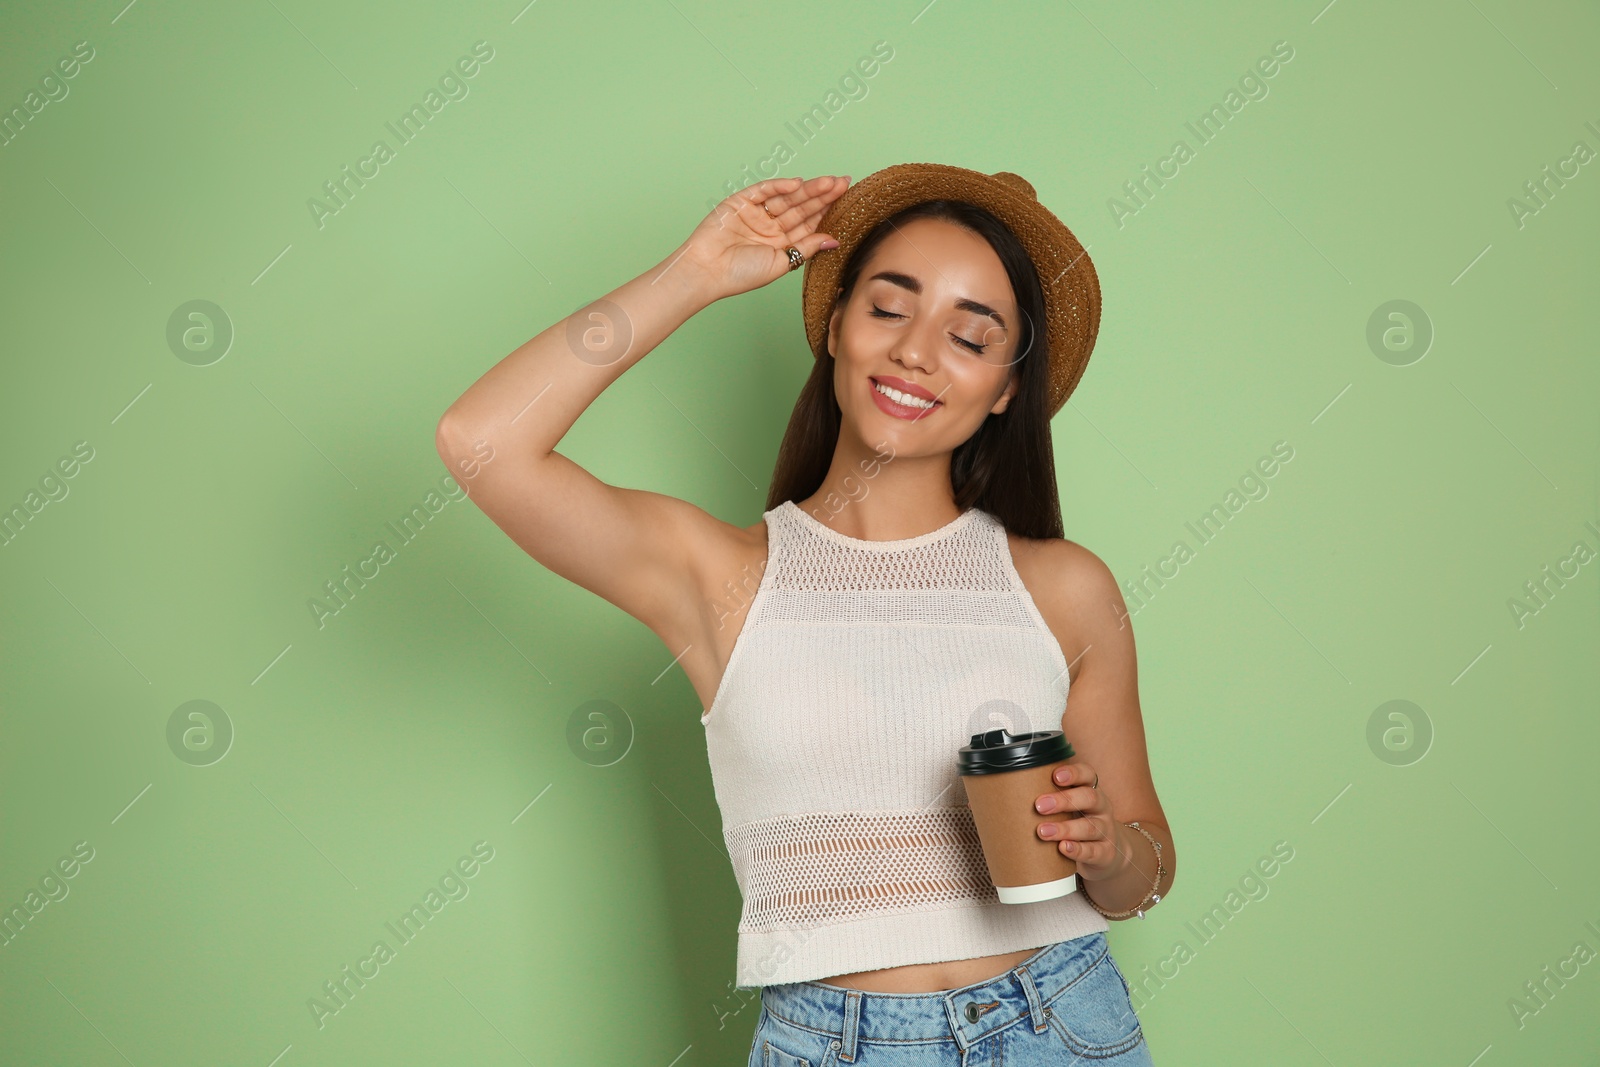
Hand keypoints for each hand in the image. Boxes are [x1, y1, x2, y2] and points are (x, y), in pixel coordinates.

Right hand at [673, 175, 850, 303]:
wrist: (708, 272)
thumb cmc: (741, 274)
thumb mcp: (782, 263)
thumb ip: (806, 248)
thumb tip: (834, 239)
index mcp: (782, 242)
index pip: (809, 222)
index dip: (827, 210)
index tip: (847, 199)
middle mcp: (771, 226)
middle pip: (801, 207)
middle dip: (822, 195)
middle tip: (843, 183)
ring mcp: (756, 213)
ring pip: (786, 197)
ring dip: (807, 189)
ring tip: (829, 182)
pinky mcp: (740, 202)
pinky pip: (763, 191)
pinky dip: (779, 186)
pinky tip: (798, 183)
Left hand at [1034, 763, 1126, 882]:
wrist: (1105, 854)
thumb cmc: (1077, 824)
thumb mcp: (1068, 808)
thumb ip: (1047, 799)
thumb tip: (1005, 793)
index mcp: (1090, 791)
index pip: (1088, 774)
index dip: (1074, 773)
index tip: (1055, 776)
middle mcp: (1101, 808)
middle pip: (1089, 797)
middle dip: (1064, 800)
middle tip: (1039, 806)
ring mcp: (1106, 831)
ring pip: (1090, 827)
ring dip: (1065, 829)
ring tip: (1043, 832)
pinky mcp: (1106, 853)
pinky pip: (1094, 851)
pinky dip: (1078, 850)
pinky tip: (1063, 848)